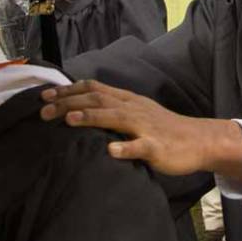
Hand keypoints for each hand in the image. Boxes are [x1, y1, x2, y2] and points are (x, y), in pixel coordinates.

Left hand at [40, 81, 241, 185]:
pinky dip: (125, 148)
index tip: (45, 95)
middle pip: (99, 99)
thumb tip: (82, 108)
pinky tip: (111, 152)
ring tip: (69, 120)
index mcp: (129, 101)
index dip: (69, 90)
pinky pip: (140, 147)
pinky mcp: (157, 147)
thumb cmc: (165, 129)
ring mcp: (146, 127)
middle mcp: (135, 109)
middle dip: (69, 102)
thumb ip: (115, 109)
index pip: (95, 88)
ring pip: (116, 118)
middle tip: (43, 110)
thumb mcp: (138, 113)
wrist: (199, 140)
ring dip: (92, 117)